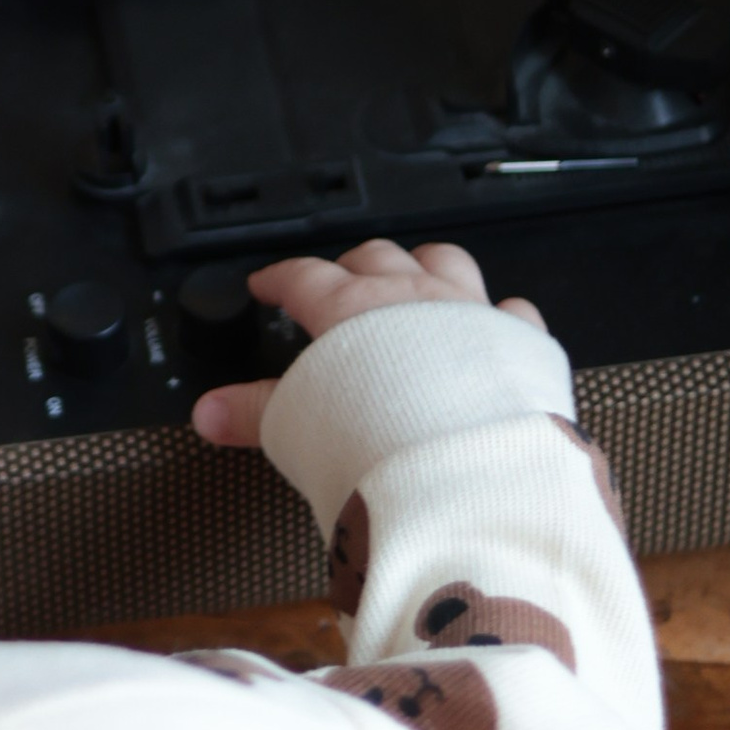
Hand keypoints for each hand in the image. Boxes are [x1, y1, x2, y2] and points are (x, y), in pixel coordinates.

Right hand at [191, 239, 545, 449]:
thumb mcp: (295, 430)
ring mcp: (471, 313)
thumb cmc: (383, 446)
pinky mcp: (520, 343)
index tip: (268, 283)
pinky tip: (494, 322)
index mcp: (351, 310)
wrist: (464, 472)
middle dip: (350, 264)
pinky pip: (512, 310)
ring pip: (445, 261)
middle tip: (335, 281)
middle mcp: (412, 298)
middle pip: (374, 257)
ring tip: (411, 279)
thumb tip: (209, 412)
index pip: (302, 276)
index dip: (279, 277)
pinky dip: (500, 314)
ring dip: (424, 266)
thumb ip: (251, 414)